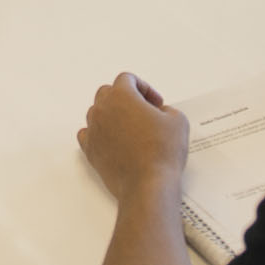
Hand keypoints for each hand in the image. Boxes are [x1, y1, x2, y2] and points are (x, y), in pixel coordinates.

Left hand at [77, 73, 189, 202]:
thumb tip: (158, 113)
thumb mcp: (177, 120)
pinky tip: (113, 140)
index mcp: (121, 96)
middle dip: (126, 98)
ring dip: (112, 115)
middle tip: (143, 112)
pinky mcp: (90, 151)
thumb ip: (166, 109)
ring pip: (97, 112)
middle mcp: (102, 109)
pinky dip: (99, 133)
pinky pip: (88, 133)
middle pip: (108, 92)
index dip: (144, 88)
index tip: (156, 103)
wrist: (148, 185)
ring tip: (130, 128)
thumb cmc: (162, 151)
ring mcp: (94, 130)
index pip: (127, 79)